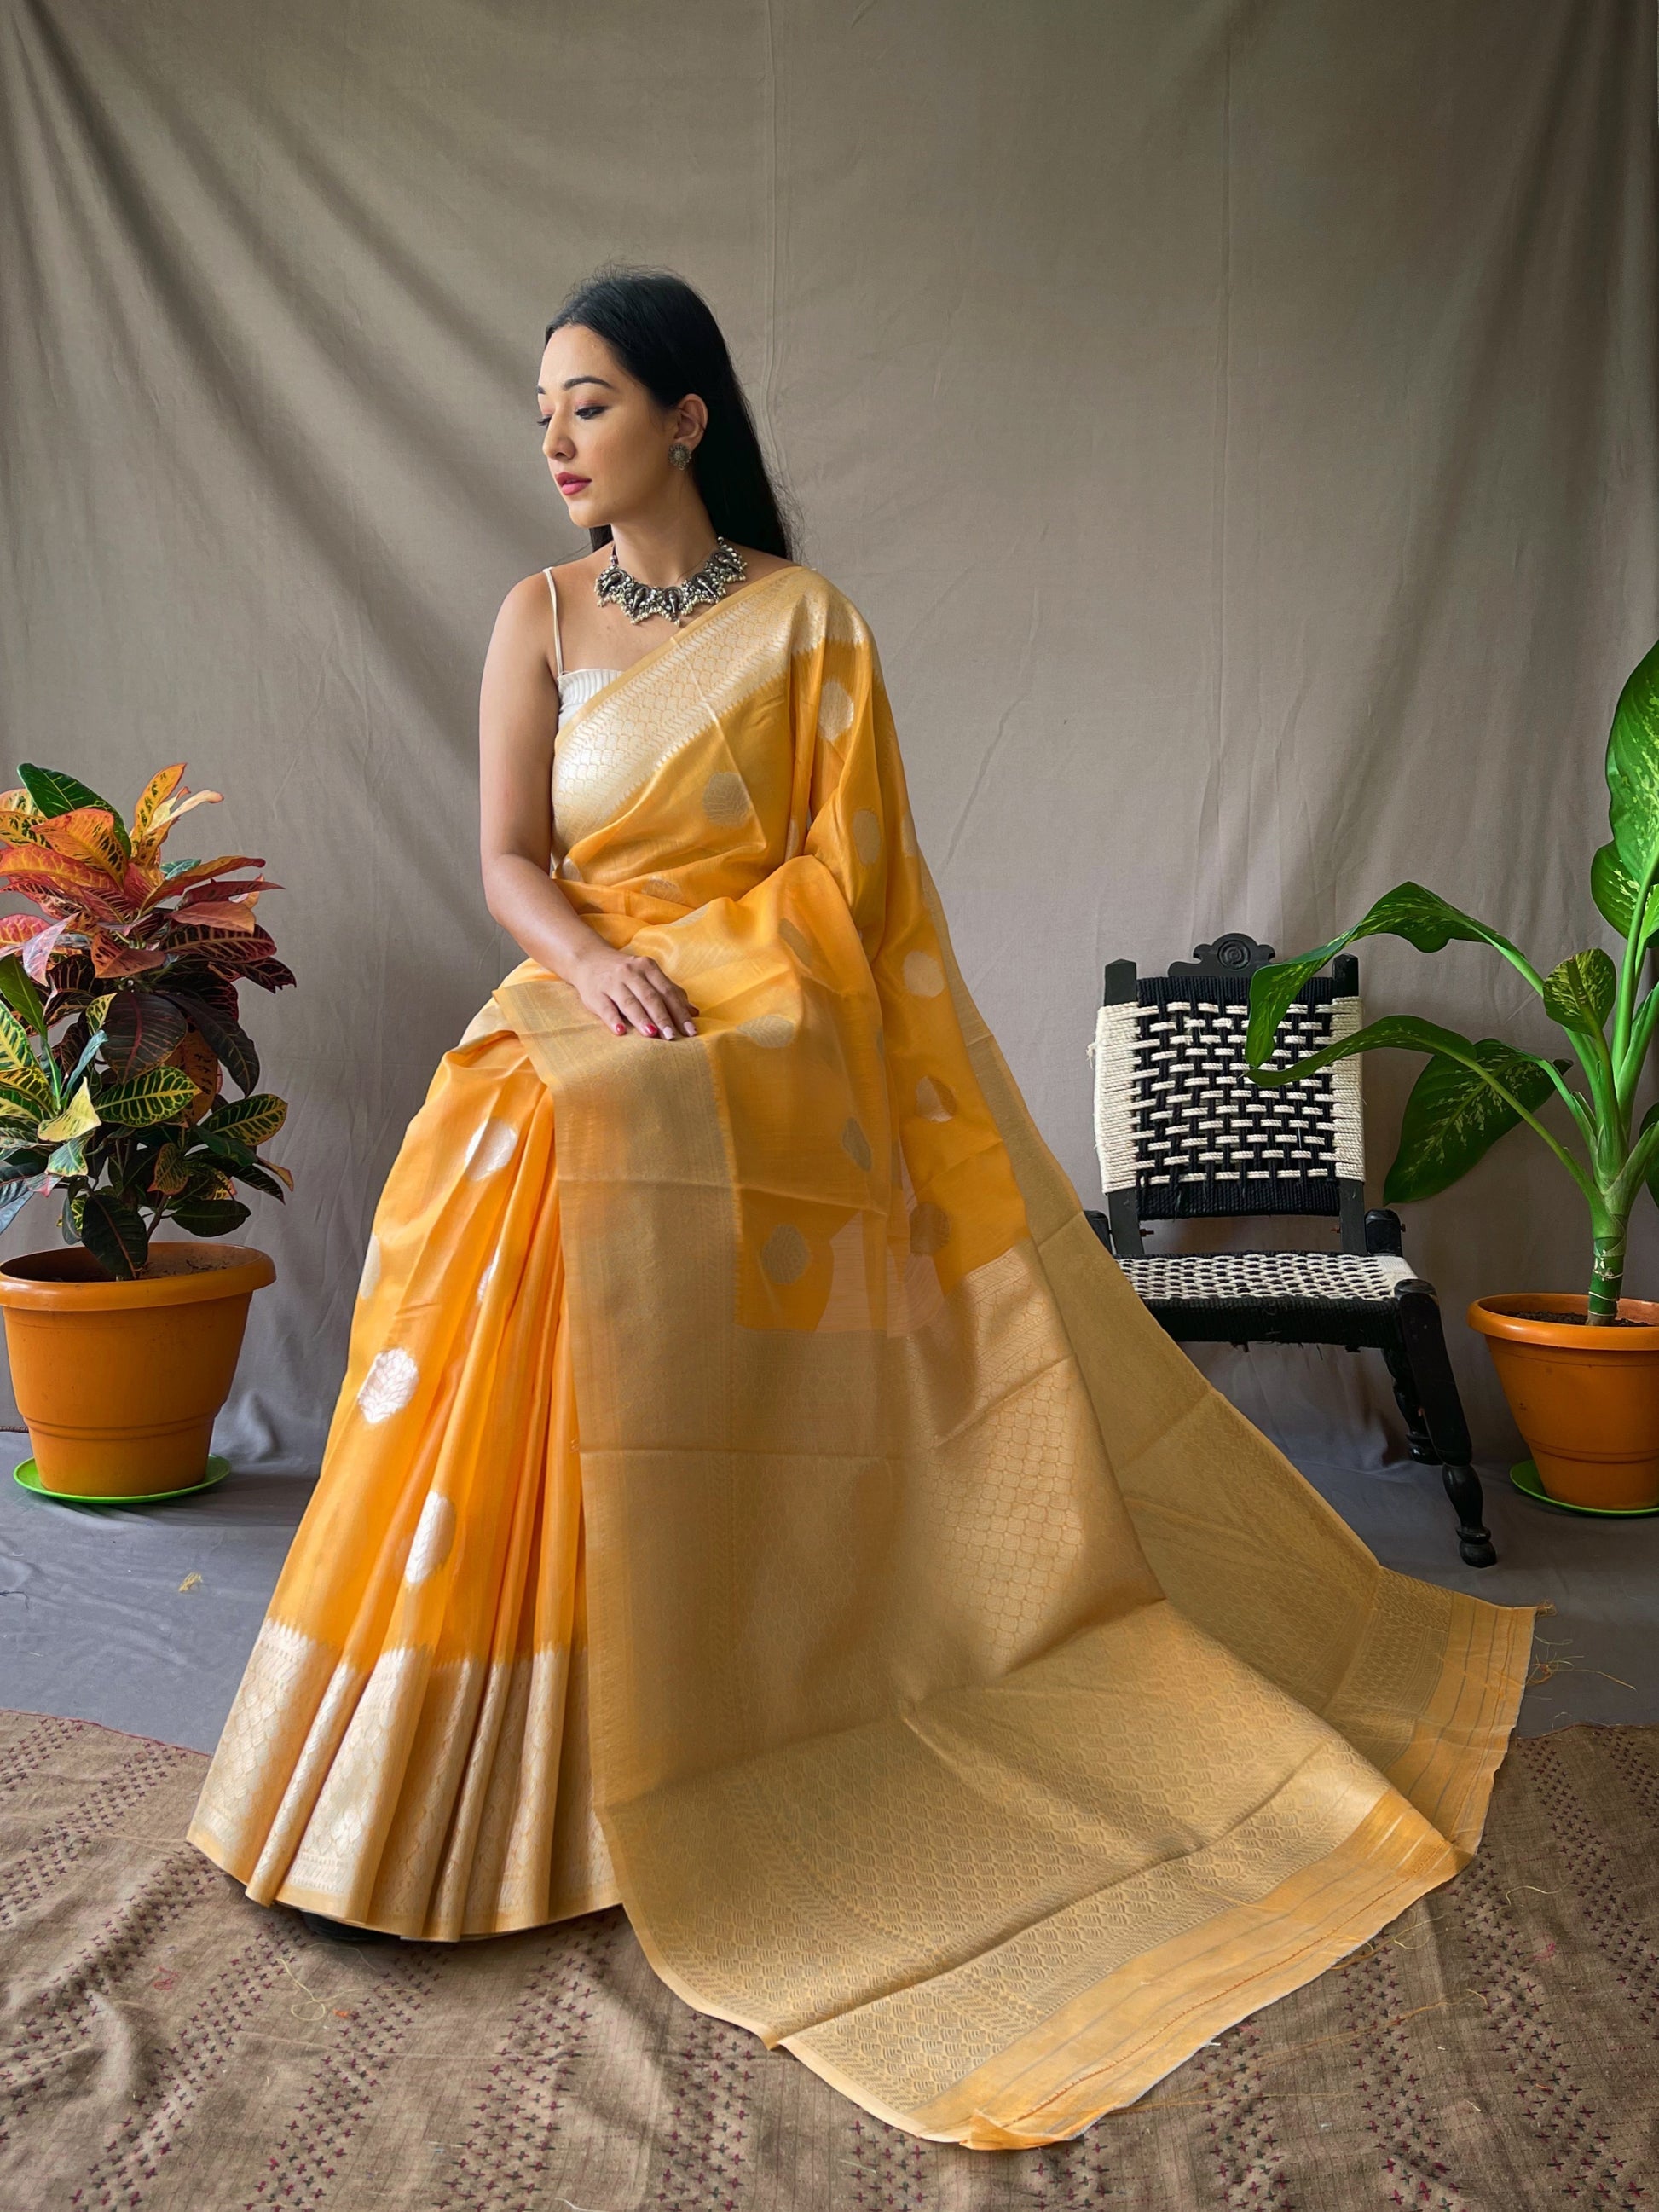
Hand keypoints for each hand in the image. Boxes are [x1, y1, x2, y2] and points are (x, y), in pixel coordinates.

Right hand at [572, 945, 698, 1038]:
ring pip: (629, 1001)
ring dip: (641, 1018)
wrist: (589, 959)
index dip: (680, 1011)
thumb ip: (671, 992)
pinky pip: (605, 1008)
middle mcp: (631, 972)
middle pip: (650, 997)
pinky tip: (620, 1031)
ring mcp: (612, 982)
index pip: (667, 992)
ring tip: (652, 1034)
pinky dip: (613, 1019)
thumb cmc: (626, 974)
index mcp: (648, 968)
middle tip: (673, 1036)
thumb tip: (694, 1012)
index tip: (691, 1030)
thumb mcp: (649, 976)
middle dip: (663, 1017)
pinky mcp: (595, 994)